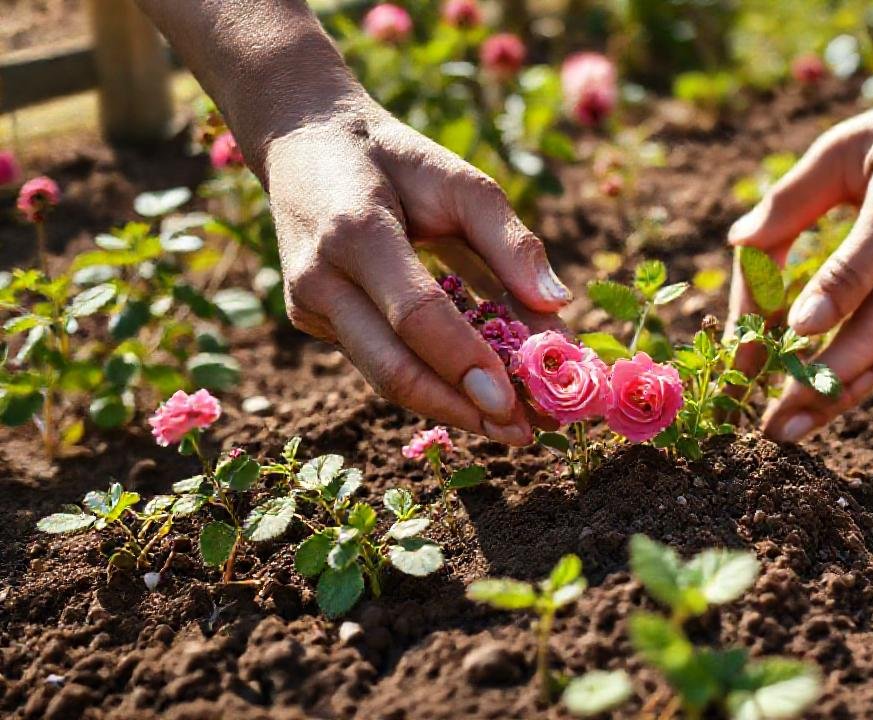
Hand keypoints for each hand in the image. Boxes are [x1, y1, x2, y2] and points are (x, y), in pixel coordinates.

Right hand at [264, 97, 570, 445]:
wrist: (300, 140)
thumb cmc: (394, 156)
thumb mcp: (458, 178)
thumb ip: (509, 240)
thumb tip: (557, 306)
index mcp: (355, 231)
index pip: (416, 316)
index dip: (466, 363)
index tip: (514, 403)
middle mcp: (320, 278)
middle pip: (393, 369)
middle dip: (462, 410)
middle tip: (524, 435)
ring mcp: (308, 305)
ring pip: (385, 377)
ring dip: (452, 407)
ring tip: (513, 427)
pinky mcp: (312, 320)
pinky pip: (379, 361)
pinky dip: (433, 380)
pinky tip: (480, 395)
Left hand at [727, 77, 872, 441]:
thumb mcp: (844, 145)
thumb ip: (793, 195)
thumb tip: (738, 244)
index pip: (865, 260)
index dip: (832, 296)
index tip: (793, 332)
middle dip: (826, 380)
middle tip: (773, 419)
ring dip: (839, 398)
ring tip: (789, 432)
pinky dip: (859, 380)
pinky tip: (821, 407)